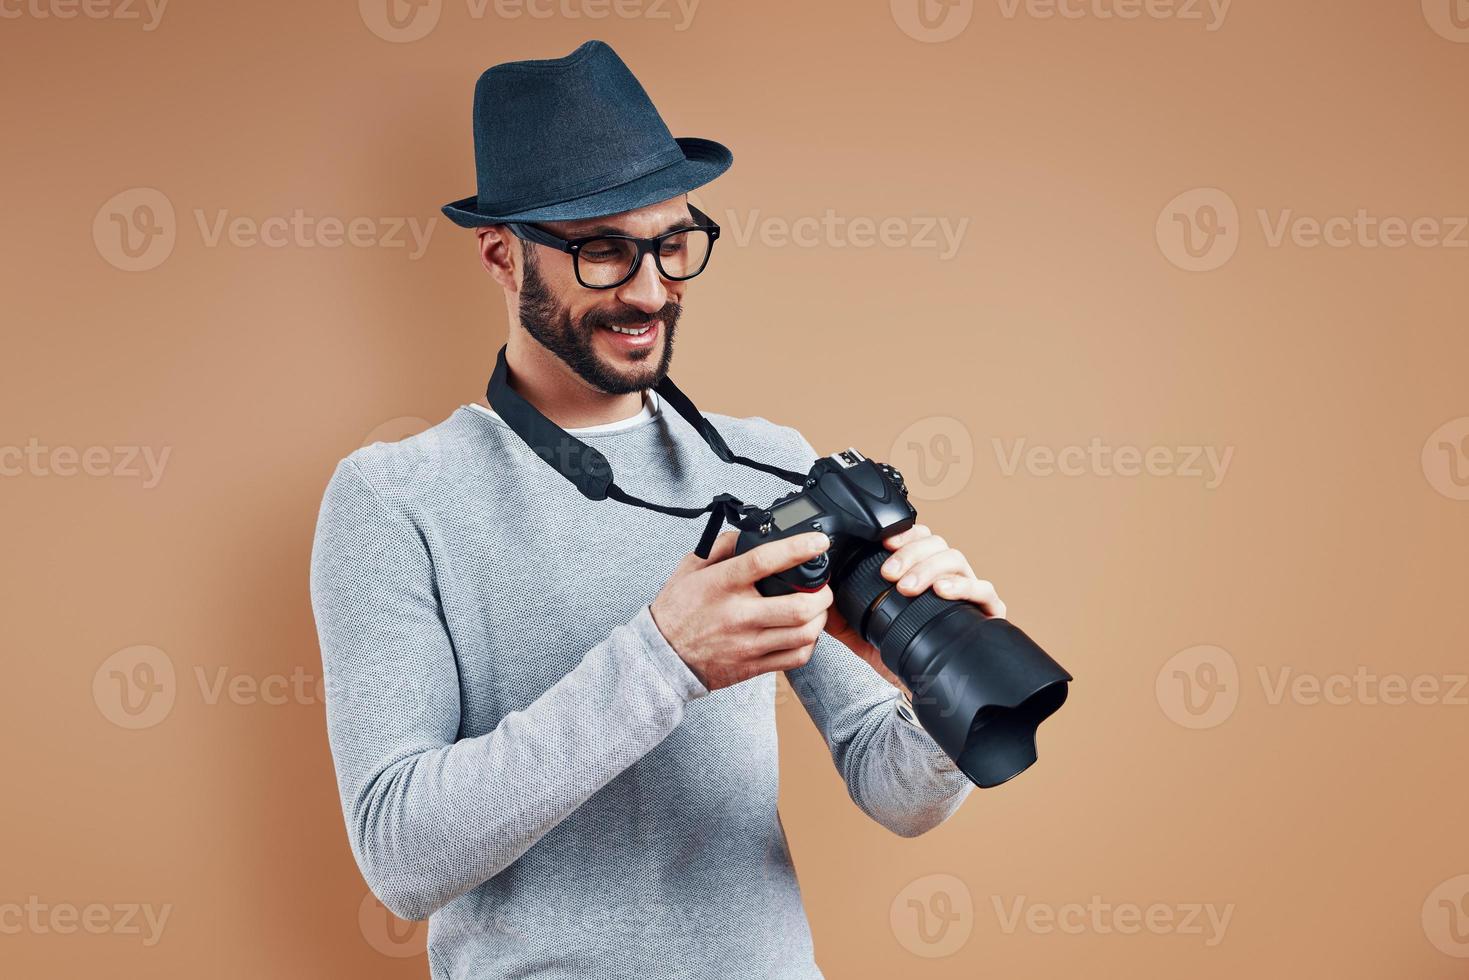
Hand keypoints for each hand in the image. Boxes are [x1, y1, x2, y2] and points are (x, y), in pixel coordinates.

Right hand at [650, 530, 834, 690]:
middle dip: (822, 594)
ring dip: (819, 619)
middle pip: (798, 606)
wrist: (662, 657)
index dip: (798, 549)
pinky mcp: (753, 666)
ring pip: (803, 634)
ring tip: (817, 610)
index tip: (818, 542)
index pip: (765, 561)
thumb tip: (747, 534)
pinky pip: (795, 658)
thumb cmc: (676, 611)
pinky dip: (809, 644)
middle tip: (823, 587)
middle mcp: (738, 614)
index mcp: (722, 584)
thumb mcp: (690, 568)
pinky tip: (803, 634)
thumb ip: (721, 547)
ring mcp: (748, 643)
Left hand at [825, 524, 1006, 692]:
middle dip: (910, 554)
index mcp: (921, 571)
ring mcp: (967, 592)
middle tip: (889, 574)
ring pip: (957, 559)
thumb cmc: (895, 652)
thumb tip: (815, 590)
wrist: (917, 690)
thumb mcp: (857, 629)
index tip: (884, 543)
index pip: (918, 538)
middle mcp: (946, 576)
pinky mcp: (986, 614)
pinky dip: (963, 585)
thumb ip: (837, 607)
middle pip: (937, 544)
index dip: (904, 534)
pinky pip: (984, 591)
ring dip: (929, 568)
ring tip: (908, 586)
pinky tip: (943, 590)